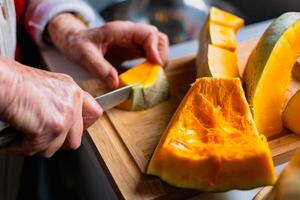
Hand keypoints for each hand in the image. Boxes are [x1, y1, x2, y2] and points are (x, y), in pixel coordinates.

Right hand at [0, 57, 101, 156]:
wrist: (4, 82)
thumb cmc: (18, 84)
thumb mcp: (49, 86)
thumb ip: (62, 102)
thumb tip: (64, 121)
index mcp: (73, 91)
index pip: (95, 113)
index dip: (84, 126)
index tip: (73, 131)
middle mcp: (73, 102)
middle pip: (75, 139)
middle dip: (56, 143)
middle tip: (42, 139)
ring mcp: (65, 116)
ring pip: (56, 147)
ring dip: (38, 145)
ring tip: (25, 135)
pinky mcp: (52, 127)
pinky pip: (39, 149)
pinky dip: (24, 147)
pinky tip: (17, 138)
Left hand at [48, 13, 168, 88]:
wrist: (75, 40)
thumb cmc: (78, 44)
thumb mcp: (84, 55)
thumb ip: (99, 68)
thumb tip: (115, 84)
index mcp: (121, 30)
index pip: (148, 33)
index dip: (155, 48)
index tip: (155, 64)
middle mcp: (131, 33)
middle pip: (158, 38)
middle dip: (162, 55)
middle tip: (156, 73)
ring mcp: (134, 41)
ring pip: (158, 45)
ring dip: (160, 60)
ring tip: (152, 74)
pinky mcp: (134, 49)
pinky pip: (151, 54)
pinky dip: (154, 64)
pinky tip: (147, 74)